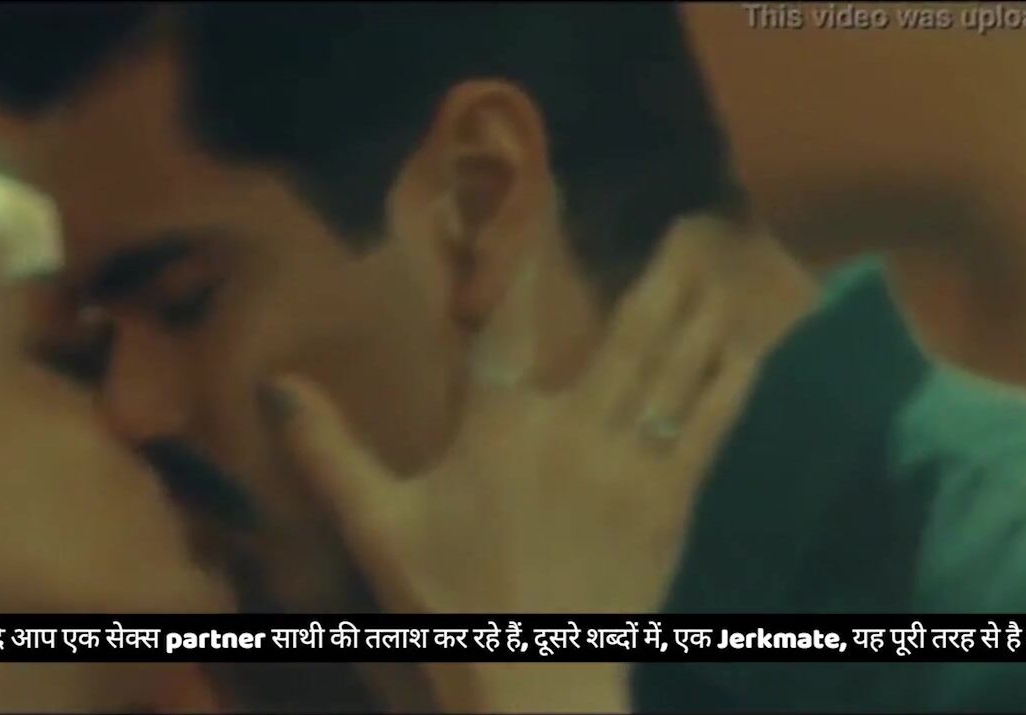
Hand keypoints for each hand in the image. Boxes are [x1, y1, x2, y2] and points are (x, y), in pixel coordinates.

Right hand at [262, 217, 809, 710]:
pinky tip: (750, 347)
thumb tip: (275, 385)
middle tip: (688, 230)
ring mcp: (629, 462)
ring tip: (723, 270)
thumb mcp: (378, 527)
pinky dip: (730, 381)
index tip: (545, 203)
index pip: (506, 323)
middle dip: (659, 279)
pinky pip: (708, 425)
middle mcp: (572, 427)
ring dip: (701, 314)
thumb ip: (328, 451)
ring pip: (673, 369)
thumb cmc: (454, 602)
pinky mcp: (670, 502)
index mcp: (498, 427)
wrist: (538, 683)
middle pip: (624, 334)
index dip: (524, 259)